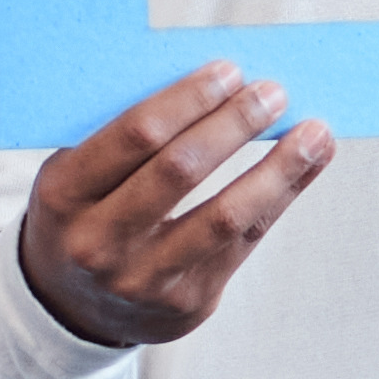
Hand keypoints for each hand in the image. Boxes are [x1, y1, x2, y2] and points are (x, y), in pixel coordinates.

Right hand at [12, 65, 337, 350]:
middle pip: (181, 170)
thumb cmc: (84, 215)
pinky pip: (245, 241)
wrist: (72, 307)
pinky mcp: (188, 302)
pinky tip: (306, 166)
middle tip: (274, 93)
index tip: (230, 71)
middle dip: (235, 124)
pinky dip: (282, 197)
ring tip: (315, 133)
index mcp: (63, 196)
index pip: (136, 135)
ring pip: (225, 215)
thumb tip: (220, 86)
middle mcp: (98, 243)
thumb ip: (128, 136)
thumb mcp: (77, 174)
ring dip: (278, 168)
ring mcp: (144, 279)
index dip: (190, 99)